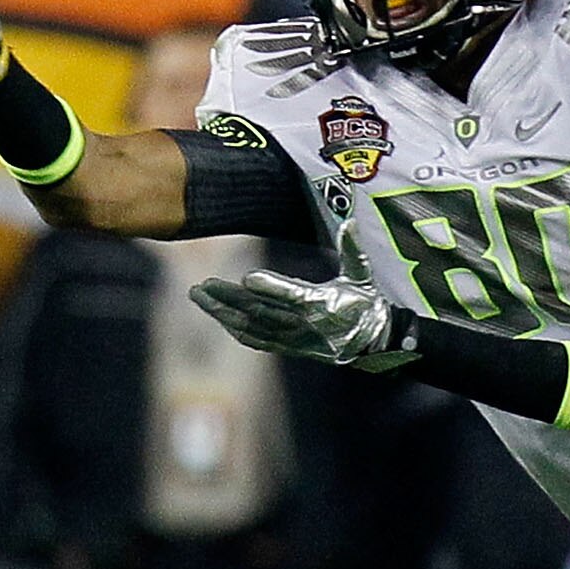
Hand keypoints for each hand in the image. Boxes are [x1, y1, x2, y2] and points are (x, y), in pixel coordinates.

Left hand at [188, 217, 415, 371]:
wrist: (371, 341)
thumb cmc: (364, 302)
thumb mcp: (362, 274)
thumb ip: (352, 249)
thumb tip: (350, 221)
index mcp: (323, 304)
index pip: (294, 297)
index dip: (271, 288)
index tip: (247, 277)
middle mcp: (305, 325)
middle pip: (262, 312)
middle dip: (230, 299)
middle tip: (204, 284)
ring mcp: (293, 339)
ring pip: (253, 327)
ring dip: (223, 313)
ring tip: (198, 295)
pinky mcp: (288, 348)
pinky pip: (256, 340)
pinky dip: (234, 328)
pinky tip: (216, 314)